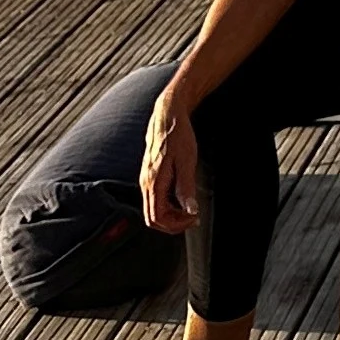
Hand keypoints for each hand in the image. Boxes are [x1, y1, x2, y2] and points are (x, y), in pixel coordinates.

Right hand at [141, 95, 199, 231]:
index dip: (175, 224)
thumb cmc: (178, 135)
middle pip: (152, 218)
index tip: (193, 218)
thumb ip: (186, 188)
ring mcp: (146, 180)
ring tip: (190, 210)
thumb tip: (191, 210)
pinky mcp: (150, 176)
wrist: (167, 115)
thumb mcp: (187, 161)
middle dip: (172, 224)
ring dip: (171, 216)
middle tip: (192, 218)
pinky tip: (182, 198)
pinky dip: (168, 206)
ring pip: (153, 210)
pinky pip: (155, 200)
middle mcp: (145, 184)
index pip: (157, 217)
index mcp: (153, 182)